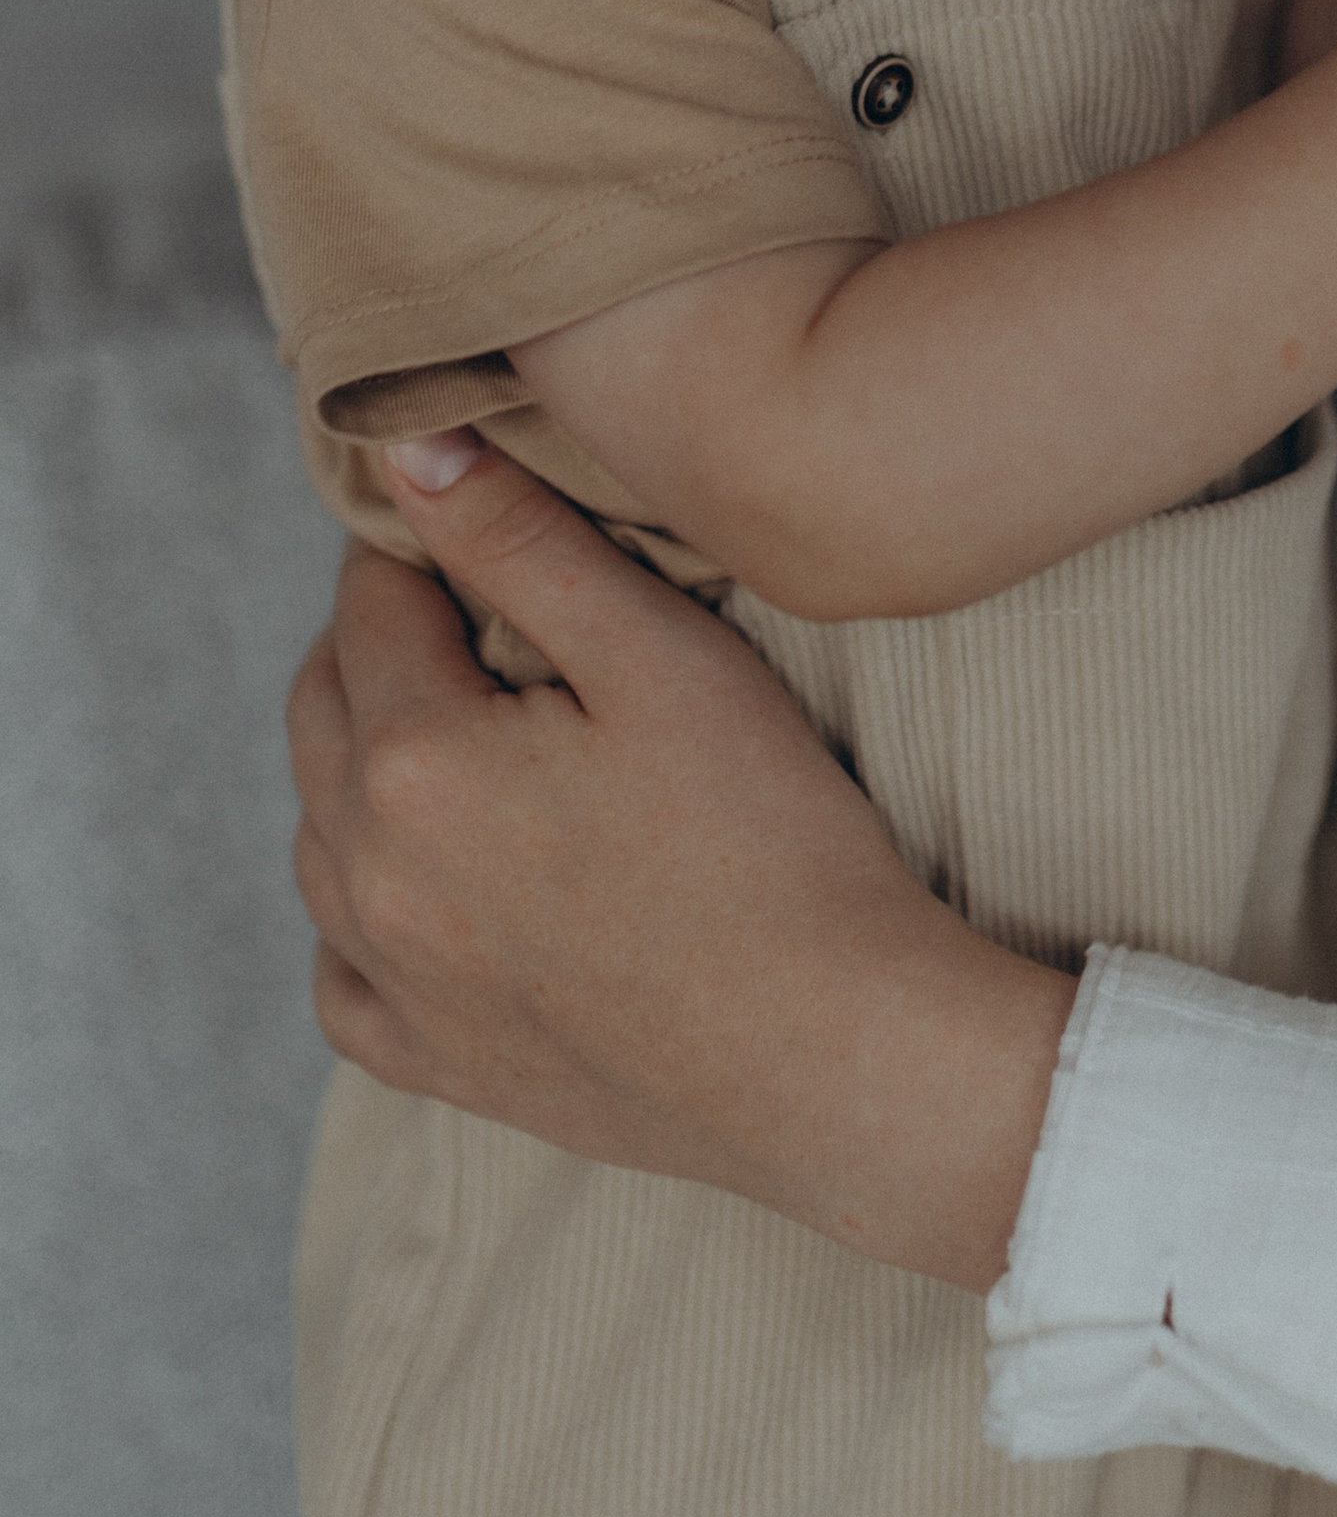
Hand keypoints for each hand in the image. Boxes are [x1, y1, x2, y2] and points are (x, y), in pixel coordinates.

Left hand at [289, 433, 1074, 1287]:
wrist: (837, 1057)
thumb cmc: (773, 845)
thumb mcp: (663, 659)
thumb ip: (522, 543)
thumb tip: (408, 453)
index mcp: (414, 758)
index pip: (371, 600)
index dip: (430, 546)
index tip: (486, 531)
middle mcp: (369, 874)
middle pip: (324, 706)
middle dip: (385, 642)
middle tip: (484, 615)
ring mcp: (394, 982)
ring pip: (319, 835)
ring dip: (365, 765)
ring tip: (470, 733)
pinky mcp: (437, 1064)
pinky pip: (341, 980)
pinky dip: (361, 918)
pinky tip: (428, 889)